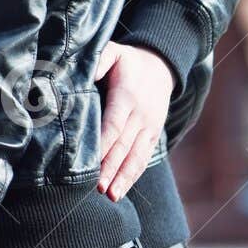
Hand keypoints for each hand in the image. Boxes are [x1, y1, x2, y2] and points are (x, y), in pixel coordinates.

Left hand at [95, 42, 173, 200]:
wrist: (161, 66)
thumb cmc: (127, 61)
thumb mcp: (113, 52)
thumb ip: (100, 60)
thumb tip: (86, 71)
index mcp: (127, 96)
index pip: (114, 124)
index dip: (103, 144)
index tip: (92, 162)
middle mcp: (141, 115)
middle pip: (123, 145)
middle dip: (110, 168)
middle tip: (97, 188)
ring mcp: (149, 127)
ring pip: (135, 156)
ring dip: (123, 177)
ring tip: (110, 196)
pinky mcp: (153, 135)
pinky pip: (143, 157)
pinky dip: (133, 175)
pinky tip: (121, 190)